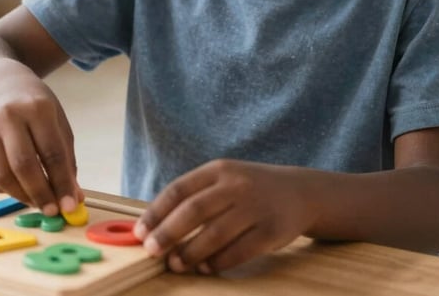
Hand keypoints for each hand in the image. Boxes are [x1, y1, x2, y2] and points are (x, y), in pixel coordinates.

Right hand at [0, 66, 81, 216]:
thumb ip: (66, 159)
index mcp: (37, 108)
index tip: (70, 205)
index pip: (51, 152)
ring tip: (38, 202)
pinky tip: (19, 190)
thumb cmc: (35, 106)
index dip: (61, 182)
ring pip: (2, 175)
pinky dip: (5, 191)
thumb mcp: (57, 122)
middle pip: (23, 165)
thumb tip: (74, 198)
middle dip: (40, 194)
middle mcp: (8, 116)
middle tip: (53, 211)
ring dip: (22, 196)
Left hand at [134, 159, 317, 273]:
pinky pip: (239, 251)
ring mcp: (255, 207)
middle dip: (168, 233)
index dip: (156, 212)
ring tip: (176, 264)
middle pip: (194, 211)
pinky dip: (218, 262)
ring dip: (190, 253)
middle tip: (151, 251)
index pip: (179, 189)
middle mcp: (236, 185)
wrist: (299, 192)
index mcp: (218, 170)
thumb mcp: (224, 180)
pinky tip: (205, 268)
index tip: (139, 231)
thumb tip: (155, 226)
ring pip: (215, 234)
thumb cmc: (249, 190)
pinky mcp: (271, 231)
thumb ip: (195, 197)